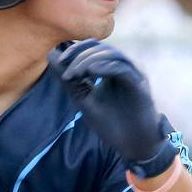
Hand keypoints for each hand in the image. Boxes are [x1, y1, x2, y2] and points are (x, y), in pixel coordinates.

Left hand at [49, 39, 176, 176]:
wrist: (132, 143)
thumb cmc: (111, 122)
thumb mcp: (84, 99)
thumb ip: (70, 80)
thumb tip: (51, 56)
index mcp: (110, 68)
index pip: (92, 47)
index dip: (75, 49)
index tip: (59, 61)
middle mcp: (123, 67)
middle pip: (101, 47)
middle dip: (79, 55)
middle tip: (66, 71)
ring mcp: (134, 74)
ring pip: (112, 54)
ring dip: (89, 60)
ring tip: (74, 74)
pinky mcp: (140, 84)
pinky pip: (123, 68)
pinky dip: (105, 67)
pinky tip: (91, 72)